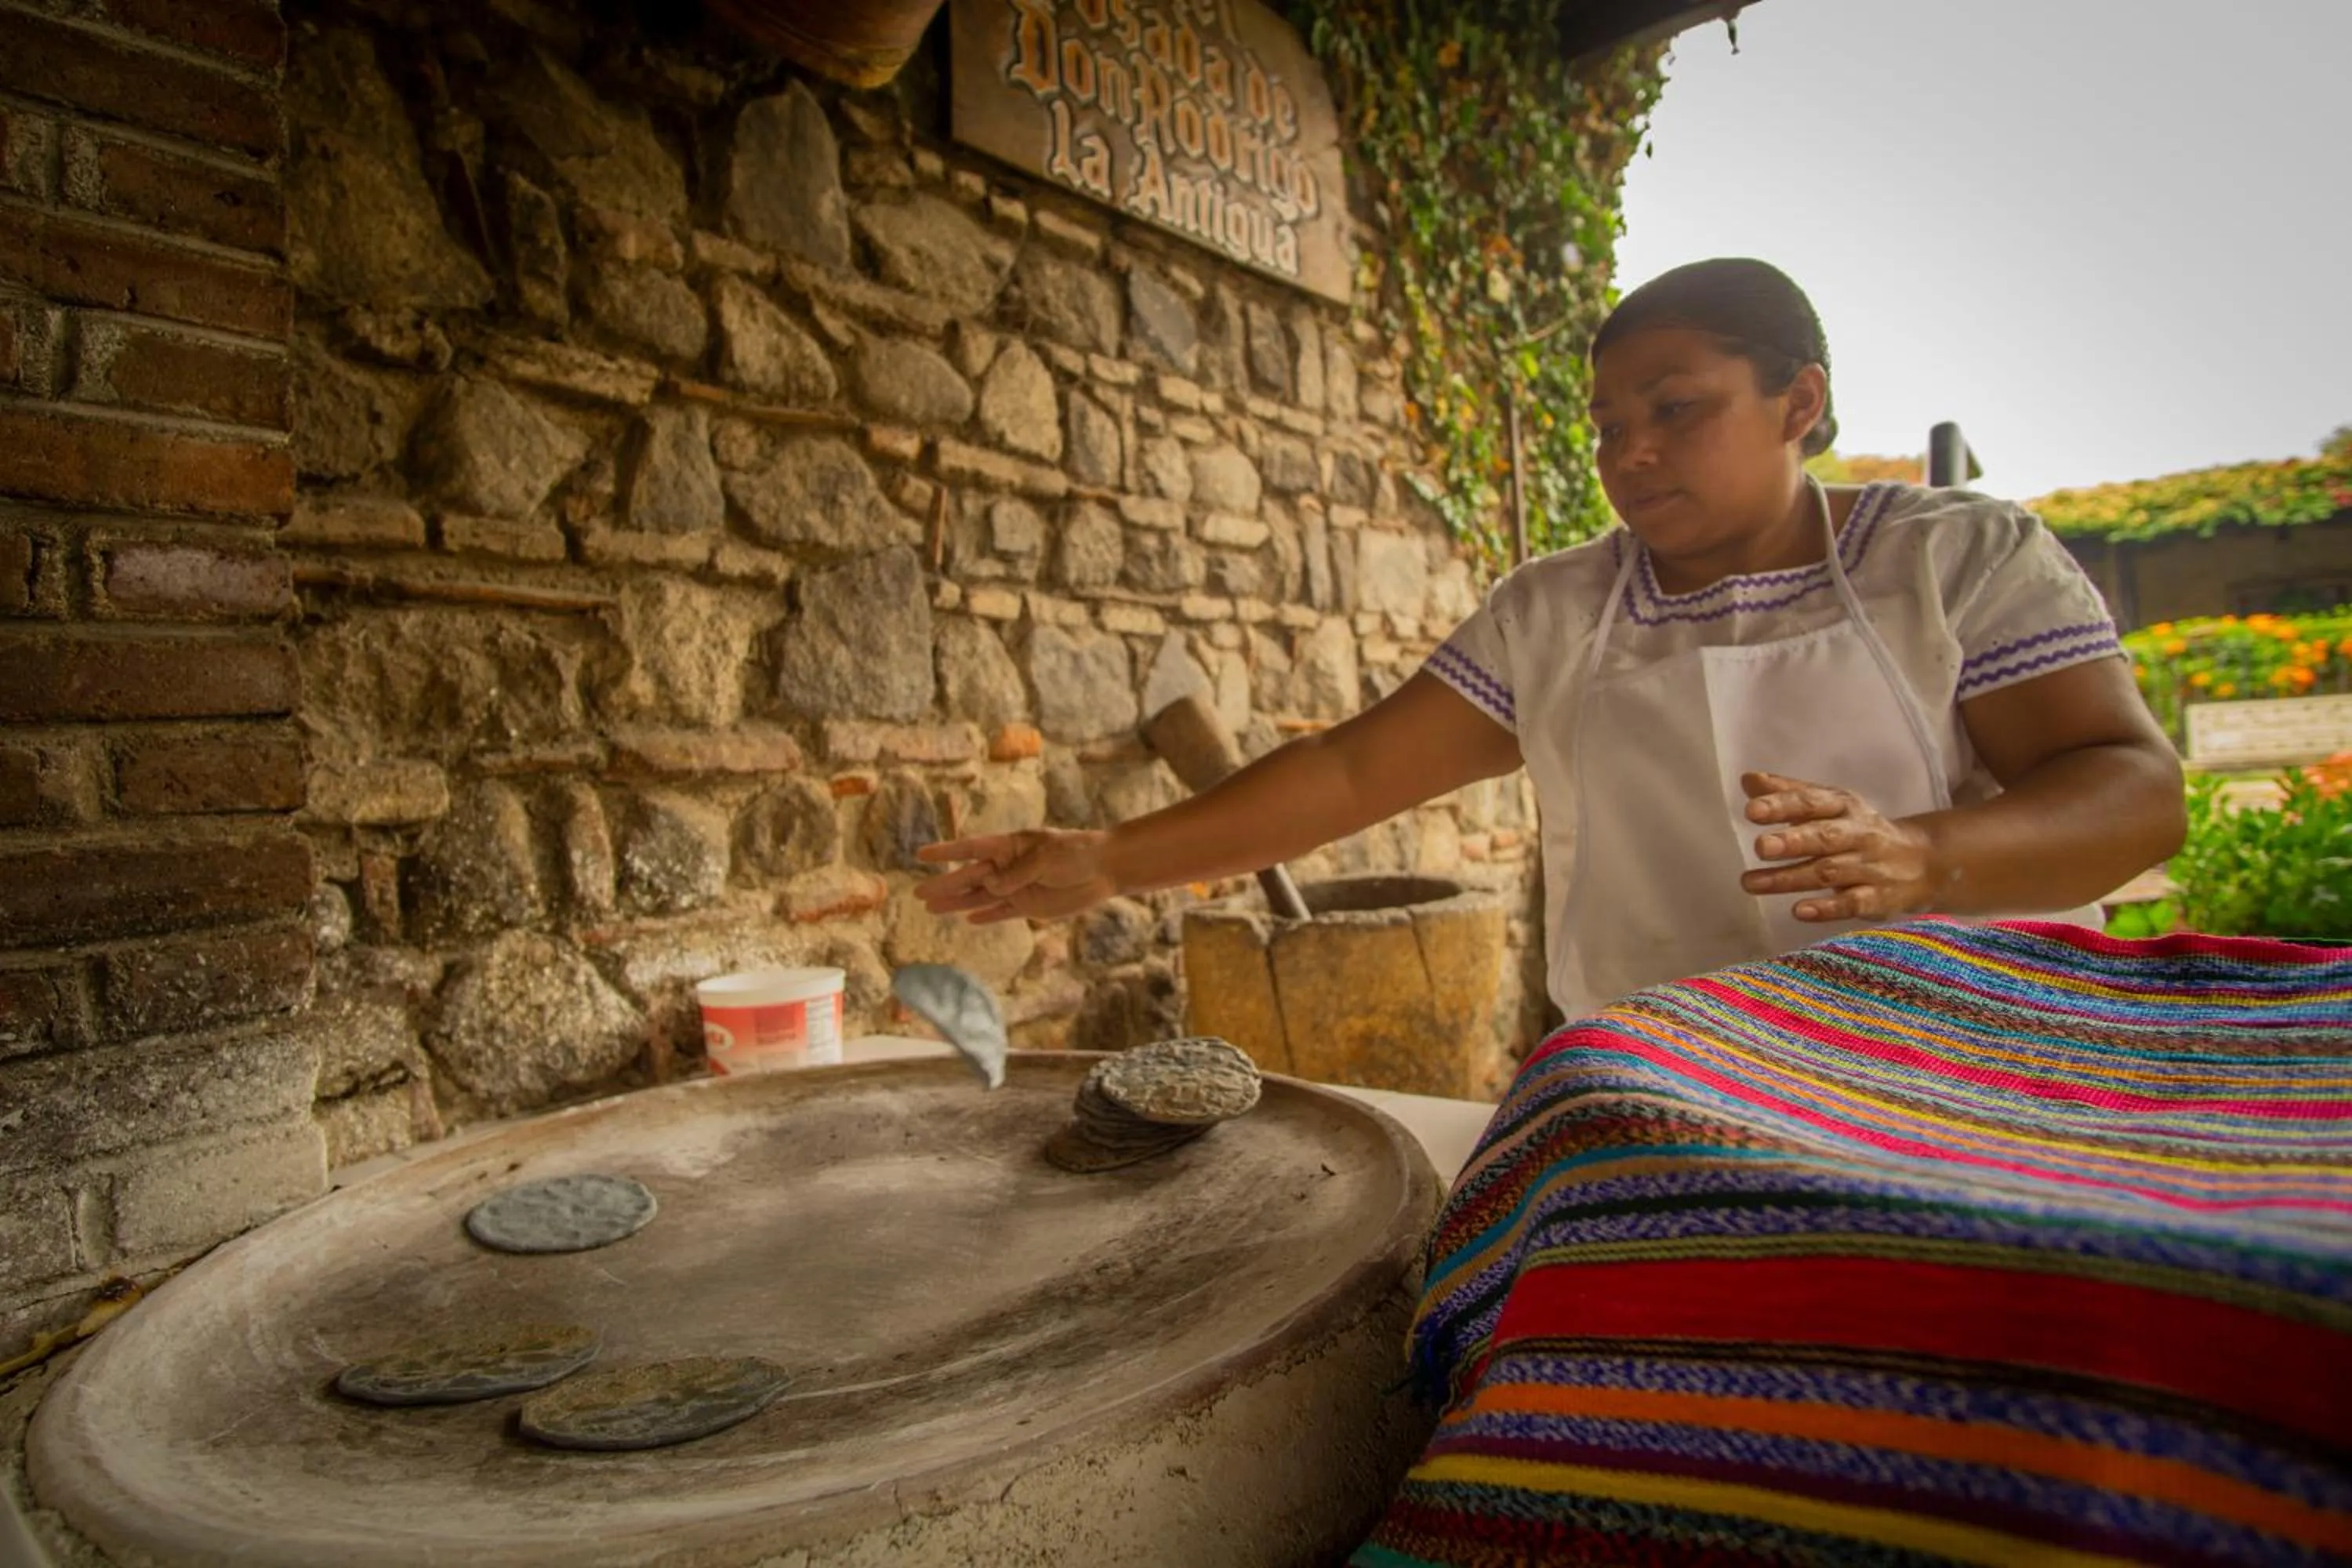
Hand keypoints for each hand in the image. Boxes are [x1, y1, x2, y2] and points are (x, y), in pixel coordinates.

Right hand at [914, 829, 1117, 924]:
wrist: (1104, 869)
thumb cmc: (1076, 853)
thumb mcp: (1046, 857)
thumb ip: (1017, 872)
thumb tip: (991, 886)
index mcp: (1009, 846)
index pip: (971, 848)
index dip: (946, 852)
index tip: (921, 855)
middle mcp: (1008, 867)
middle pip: (970, 877)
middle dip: (944, 885)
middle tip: (917, 893)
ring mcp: (1017, 888)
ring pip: (980, 897)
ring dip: (956, 904)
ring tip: (931, 908)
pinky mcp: (1028, 906)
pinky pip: (1001, 913)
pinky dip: (986, 917)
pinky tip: (967, 920)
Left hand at [1738, 771, 1938, 921]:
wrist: (1924, 862)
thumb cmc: (1858, 830)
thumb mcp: (1830, 806)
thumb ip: (1789, 793)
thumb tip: (1748, 780)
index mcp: (1843, 806)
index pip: (1812, 803)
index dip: (1782, 806)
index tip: (1751, 811)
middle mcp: (1858, 834)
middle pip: (1825, 837)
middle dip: (1792, 842)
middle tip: (1761, 847)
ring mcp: (1870, 868)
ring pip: (1830, 872)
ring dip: (1790, 878)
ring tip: (1751, 883)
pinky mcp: (1878, 899)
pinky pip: (1853, 904)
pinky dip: (1827, 909)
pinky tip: (1799, 911)